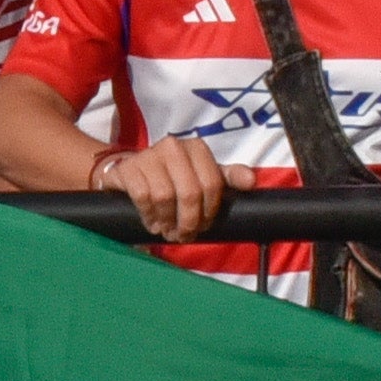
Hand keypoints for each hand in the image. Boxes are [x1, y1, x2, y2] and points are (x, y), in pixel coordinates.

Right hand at [101, 137, 252, 240]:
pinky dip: (149, 216)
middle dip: (188, 220)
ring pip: (165, 196)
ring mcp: (149, 155)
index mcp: (196, 147)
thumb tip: (251, 181)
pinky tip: (152, 222)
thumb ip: (228, 177)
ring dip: (167, 221)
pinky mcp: (128, 168)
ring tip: (167, 231)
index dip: (209, 210)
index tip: (203, 224)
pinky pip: (142, 197)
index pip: (212, 184)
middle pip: (190, 192)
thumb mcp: (203, 175)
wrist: (132, 171)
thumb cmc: (173, 178)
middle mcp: (173, 146)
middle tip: (184, 235)